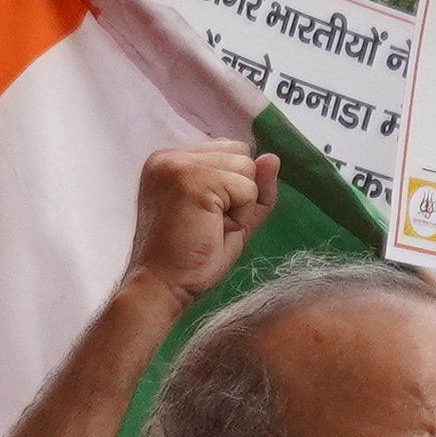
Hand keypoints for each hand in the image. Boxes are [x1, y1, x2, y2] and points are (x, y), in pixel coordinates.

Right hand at [122, 143, 276, 305]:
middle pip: (240, 152)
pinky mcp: (193, 179)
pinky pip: (247, 188)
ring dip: (240, 204)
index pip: (228, 150)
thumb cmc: (191, 258)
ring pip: (247, 167)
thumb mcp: (231, 217)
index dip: (232, 187)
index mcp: (170, 160)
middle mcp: (170, 155)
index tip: (204, 216)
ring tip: (209, 226)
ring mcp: (179, 165)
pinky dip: (240, 215)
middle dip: (237, 191)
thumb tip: (273, 158)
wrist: (163, 286)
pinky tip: (212, 229)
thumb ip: (254, 187)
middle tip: (207, 223)